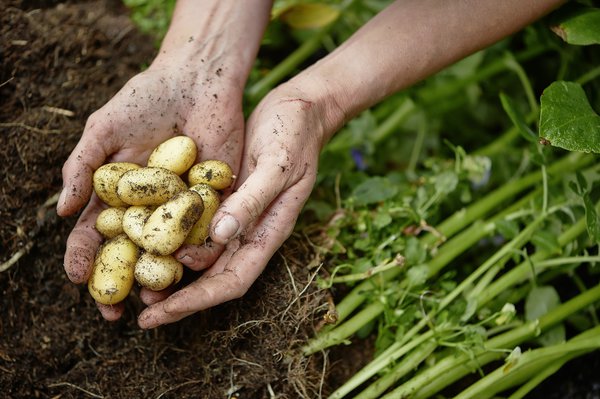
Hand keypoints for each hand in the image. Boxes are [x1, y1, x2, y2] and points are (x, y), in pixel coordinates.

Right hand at [58, 61, 244, 319]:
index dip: (85, 257)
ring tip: (150, 298)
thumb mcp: (104, 129)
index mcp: (120, 194)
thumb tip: (59, 211)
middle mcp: (150, 206)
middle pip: (132, 252)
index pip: (97, 233)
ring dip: (159, 277)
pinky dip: (197, 252)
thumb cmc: (145, 100)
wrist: (198, 80)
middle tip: (113, 311)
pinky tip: (189, 269)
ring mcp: (182, 206)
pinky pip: (205, 232)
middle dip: (121, 281)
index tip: (77, 280)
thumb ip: (82, 167)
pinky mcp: (215, 200)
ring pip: (169, 251)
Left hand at [136, 81, 339, 327]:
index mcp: (269, 232)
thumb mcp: (277, 165)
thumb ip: (253, 200)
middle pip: (214, 278)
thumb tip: (221, 235)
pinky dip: (175, 239)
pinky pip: (197, 227)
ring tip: (139, 283)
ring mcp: (237, 216)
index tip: (164, 313)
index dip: (198, 300)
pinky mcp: (224, 198)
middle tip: (143, 311)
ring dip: (174, 274)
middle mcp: (251, 232)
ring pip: (203, 257)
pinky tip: (150, 239)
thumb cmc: (295, 134)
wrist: (300, 108)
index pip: (233, 280)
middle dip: (180, 298)